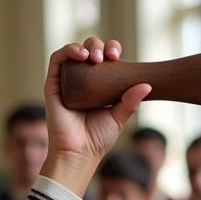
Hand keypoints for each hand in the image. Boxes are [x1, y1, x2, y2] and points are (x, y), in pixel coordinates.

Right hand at [43, 37, 150, 196]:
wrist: (78, 153)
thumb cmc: (98, 139)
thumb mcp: (119, 117)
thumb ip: (131, 101)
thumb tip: (147, 85)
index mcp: (99, 84)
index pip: (105, 59)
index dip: (112, 50)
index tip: (118, 56)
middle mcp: (82, 80)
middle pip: (90, 50)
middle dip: (100, 47)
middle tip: (109, 57)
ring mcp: (67, 80)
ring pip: (74, 50)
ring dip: (86, 46)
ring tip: (95, 56)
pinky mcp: (53, 84)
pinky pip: (57, 59)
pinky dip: (68, 50)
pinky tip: (80, 54)